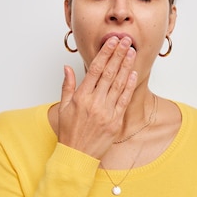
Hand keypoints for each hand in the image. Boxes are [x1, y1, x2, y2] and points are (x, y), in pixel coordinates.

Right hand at [58, 36, 137, 158]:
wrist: (77, 156)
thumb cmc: (69, 132)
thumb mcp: (62, 107)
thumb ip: (67, 86)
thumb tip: (67, 67)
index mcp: (80, 97)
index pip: (95, 69)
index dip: (105, 54)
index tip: (112, 42)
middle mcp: (94, 102)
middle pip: (109, 73)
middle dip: (118, 55)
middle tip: (126, 40)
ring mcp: (106, 112)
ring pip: (118, 84)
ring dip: (126, 66)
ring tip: (132, 52)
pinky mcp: (115, 121)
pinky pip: (124, 100)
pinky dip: (129, 86)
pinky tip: (133, 74)